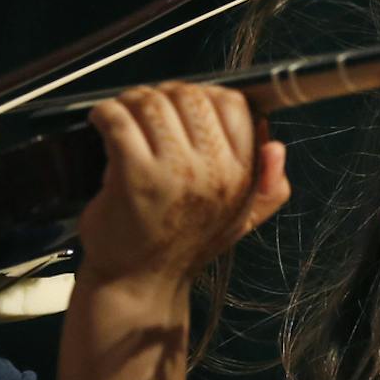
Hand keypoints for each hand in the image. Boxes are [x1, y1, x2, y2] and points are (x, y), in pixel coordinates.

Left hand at [80, 83, 289, 285]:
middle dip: (164, 95)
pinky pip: (119, 119)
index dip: (205, 96)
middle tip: (146, 111)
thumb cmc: (183, 248)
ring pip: (152, 102)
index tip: (183, 108)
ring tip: (124, 118)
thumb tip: (276, 147)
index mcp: (241, 176)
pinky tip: (102, 123)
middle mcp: (213, 171)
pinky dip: (105, 114)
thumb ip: (269, 187)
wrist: (140, 284)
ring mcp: (174, 172)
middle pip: (190, 97)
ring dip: (132, 102)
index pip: (233, 105)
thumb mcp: (239, 220)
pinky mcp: (134, 174)